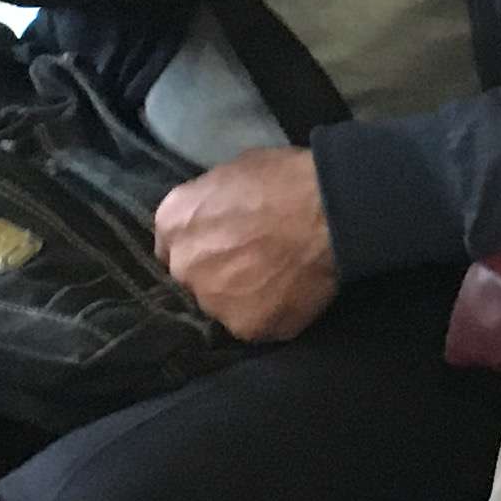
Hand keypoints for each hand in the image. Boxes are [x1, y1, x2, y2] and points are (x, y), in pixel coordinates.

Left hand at [152, 147, 337, 341]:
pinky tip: (294, 293)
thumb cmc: (283, 180)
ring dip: (244, 296)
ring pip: (225, 305)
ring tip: (279, 278)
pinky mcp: (248, 328)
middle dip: (218, 272)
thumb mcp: (232, 172)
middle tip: (255, 260)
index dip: (201, 244)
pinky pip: (258, 324)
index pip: (173, 245)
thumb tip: (219, 216)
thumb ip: (212, 204)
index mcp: (173, 222)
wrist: (327, 213)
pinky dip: (273, 313)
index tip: (224, 242)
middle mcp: (184, 267)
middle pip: (195, 278)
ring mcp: (214, 302)